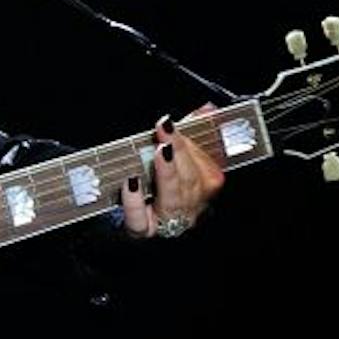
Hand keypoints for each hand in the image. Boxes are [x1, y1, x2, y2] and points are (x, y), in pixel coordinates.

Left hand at [119, 104, 224, 237]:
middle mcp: (190, 204)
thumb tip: (207, 109)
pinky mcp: (144, 230)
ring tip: (158, 153)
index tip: (173, 125)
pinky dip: (135, 202)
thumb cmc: (165, 185)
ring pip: (173, 196)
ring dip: (165, 173)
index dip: (191, 145)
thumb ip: (193, 132)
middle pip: (189, 179)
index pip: (204, 166)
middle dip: (179, 153)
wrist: (141, 216)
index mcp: (204, 185)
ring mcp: (169, 219)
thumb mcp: (180, 157)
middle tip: (165, 131)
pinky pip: (141, 219)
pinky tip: (131, 183)